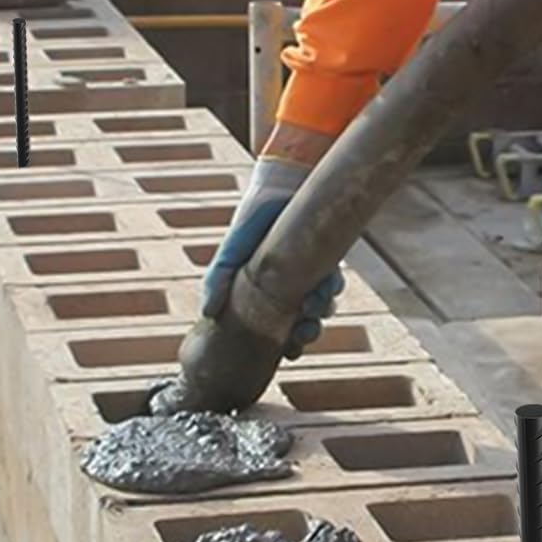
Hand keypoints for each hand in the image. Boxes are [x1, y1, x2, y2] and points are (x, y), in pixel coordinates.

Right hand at [201, 154, 344, 358]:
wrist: (280, 190)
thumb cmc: (250, 223)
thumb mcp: (231, 253)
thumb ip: (218, 281)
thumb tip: (207, 313)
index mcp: (263, 298)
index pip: (276, 333)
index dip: (286, 347)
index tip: (289, 351)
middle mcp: (287, 291)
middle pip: (303, 326)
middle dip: (308, 333)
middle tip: (305, 331)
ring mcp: (308, 277)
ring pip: (321, 309)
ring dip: (321, 311)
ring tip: (314, 303)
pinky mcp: (326, 263)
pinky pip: (333, 286)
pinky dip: (331, 288)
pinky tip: (327, 281)